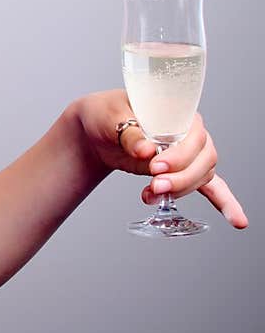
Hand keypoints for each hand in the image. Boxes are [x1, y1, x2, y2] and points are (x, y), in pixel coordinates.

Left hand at [72, 89, 248, 228]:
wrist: (95, 131)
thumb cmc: (106, 115)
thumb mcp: (111, 118)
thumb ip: (129, 133)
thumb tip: (146, 150)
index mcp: (177, 112)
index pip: (194, 135)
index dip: (180, 154)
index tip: (155, 166)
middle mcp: (188, 133)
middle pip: (203, 159)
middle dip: (181, 178)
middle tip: (154, 185)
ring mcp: (187, 154)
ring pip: (201, 177)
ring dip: (181, 191)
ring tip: (150, 196)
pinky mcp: (180, 172)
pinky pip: (210, 187)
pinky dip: (224, 202)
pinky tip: (237, 221)